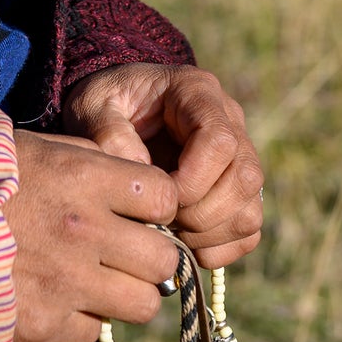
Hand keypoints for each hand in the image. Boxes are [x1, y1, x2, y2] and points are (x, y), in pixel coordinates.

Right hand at [4, 132, 178, 341]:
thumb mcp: (32, 148)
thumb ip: (87, 160)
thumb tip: (135, 180)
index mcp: (83, 177)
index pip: (164, 195)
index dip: (157, 205)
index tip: (141, 210)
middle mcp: (85, 230)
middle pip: (163, 258)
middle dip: (150, 256)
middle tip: (126, 254)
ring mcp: (68, 283)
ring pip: (141, 303)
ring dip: (125, 294)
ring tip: (97, 282)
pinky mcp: (47, 326)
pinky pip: (93, 330)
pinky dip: (81, 319)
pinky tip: (55, 299)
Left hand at [61, 64, 263, 266]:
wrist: (114, 110)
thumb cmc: (105, 105)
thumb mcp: (92, 106)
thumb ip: (109, 135)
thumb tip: (143, 176)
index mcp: (198, 93)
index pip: (220, 141)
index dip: (193, 180)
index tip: (158, 195)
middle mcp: (230, 122)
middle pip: (245, 178)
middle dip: (200, 213)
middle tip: (159, 220)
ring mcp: (240, 157)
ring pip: (249, 209)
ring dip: (208, 234)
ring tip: (166, 232)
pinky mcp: (238, 191)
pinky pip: (247, 231)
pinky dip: (217, 249)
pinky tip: (180, 242)